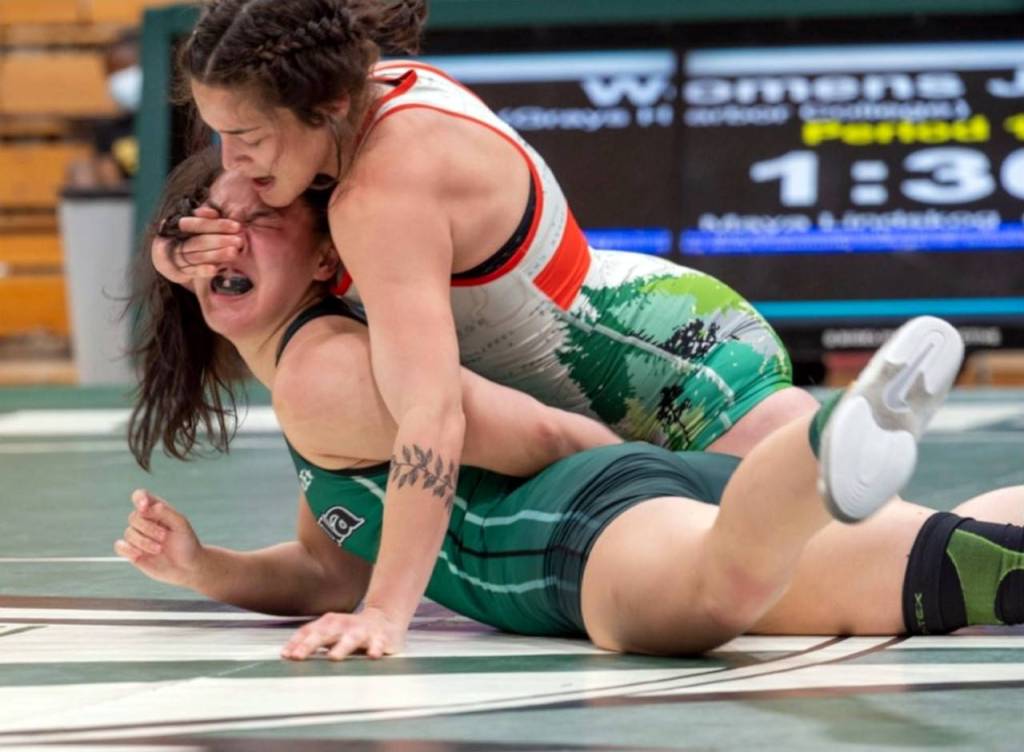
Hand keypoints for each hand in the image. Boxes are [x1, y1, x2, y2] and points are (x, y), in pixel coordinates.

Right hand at [114, 489, 203, 587]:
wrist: (187, 567)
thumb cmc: (186, 543)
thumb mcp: (181, 525)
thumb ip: (165, 513)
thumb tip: (150, 506)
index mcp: (157, 510)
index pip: (141, 496)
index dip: (139, 499)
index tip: (145, 507)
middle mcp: (145, 521)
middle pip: (134, 517)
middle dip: (149, 528)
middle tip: (164, 537)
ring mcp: (138, 536)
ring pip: (129, 533)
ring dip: (144, 542)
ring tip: (159, 549)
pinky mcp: (132, 551)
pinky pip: (120, 546)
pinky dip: (128, 550)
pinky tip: (139, 555)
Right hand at [153, 205, 243, 284]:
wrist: (169, 258)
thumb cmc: (190, 236)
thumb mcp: (195, 226)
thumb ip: (205, 219)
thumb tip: (214, 213)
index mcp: (178, 226)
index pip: (198, 224)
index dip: (217, 225)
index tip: (236, 226)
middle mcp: (175, 241)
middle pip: (198, 241)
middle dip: (220, 240)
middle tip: (239, 241)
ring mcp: (176, 257)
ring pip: (196, 256)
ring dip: (215, 255)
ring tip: (234, 252)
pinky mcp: (179, 272)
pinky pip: (191, 271)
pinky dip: (202, 270)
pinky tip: (214, 270)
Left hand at [281, 605, 406, 660]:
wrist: (382, 619)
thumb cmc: (348, 630)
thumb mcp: (328, 632)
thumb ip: (309, 641)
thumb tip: (285, 654)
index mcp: (328, 623)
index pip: (309, 631)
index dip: (297, 642)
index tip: (287, 656)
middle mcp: (343, 625)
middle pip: (325, 634)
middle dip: (310, 644)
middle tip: (299, 656)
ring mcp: (362, 630)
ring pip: (351, 638)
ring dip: (342, 647)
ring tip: (333, 657)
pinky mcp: (380, 637)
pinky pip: (378, 643)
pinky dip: (375, 648)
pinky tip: (372, 656)